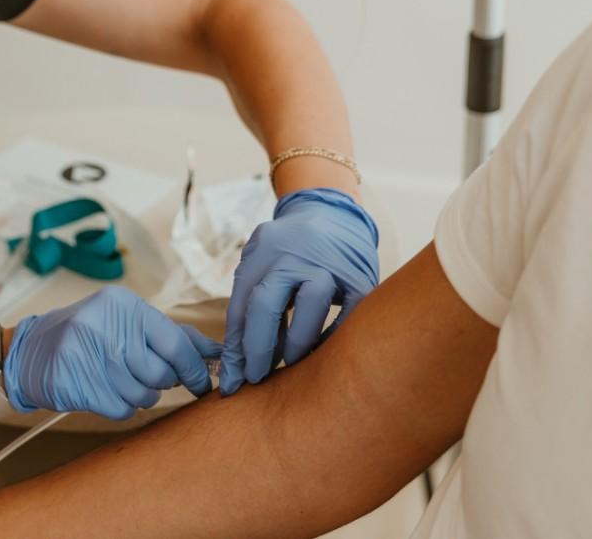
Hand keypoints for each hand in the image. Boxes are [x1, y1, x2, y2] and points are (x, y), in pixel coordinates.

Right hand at [4, 285, 220, 419]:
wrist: (31, 352)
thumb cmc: (89, 335)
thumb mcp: (127, 322)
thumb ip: (172, 335)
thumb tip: (217, 351)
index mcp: (123, 305)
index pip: (175, 343)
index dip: (195, 369)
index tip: (203, 384)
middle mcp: (106, 325)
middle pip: (160, 373)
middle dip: (162, 383)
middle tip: (147, 377)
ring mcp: (88, 355)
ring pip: (143, 395)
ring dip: (140, 396)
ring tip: (121, 381)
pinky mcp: (78, 384)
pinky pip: (121, 409)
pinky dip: (120, 407)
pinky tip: (105, 390)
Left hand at [219, 188, 377, 395]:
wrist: (333, 213)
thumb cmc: (288, 250)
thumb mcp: (261, 263)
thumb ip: (248, 303)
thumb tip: (236, 362)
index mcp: (262, 251)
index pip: (241, 304)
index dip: (235, 347)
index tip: (231, 379)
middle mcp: (293, 254)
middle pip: (267, 304)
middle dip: (258, 348)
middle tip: (256, 378)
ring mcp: (329, 263)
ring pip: (310, 305)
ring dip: (297, 343)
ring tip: (290, 362)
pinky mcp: (360, 277)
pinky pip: (348, 313)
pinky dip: (332, 336)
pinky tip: (321, 351)